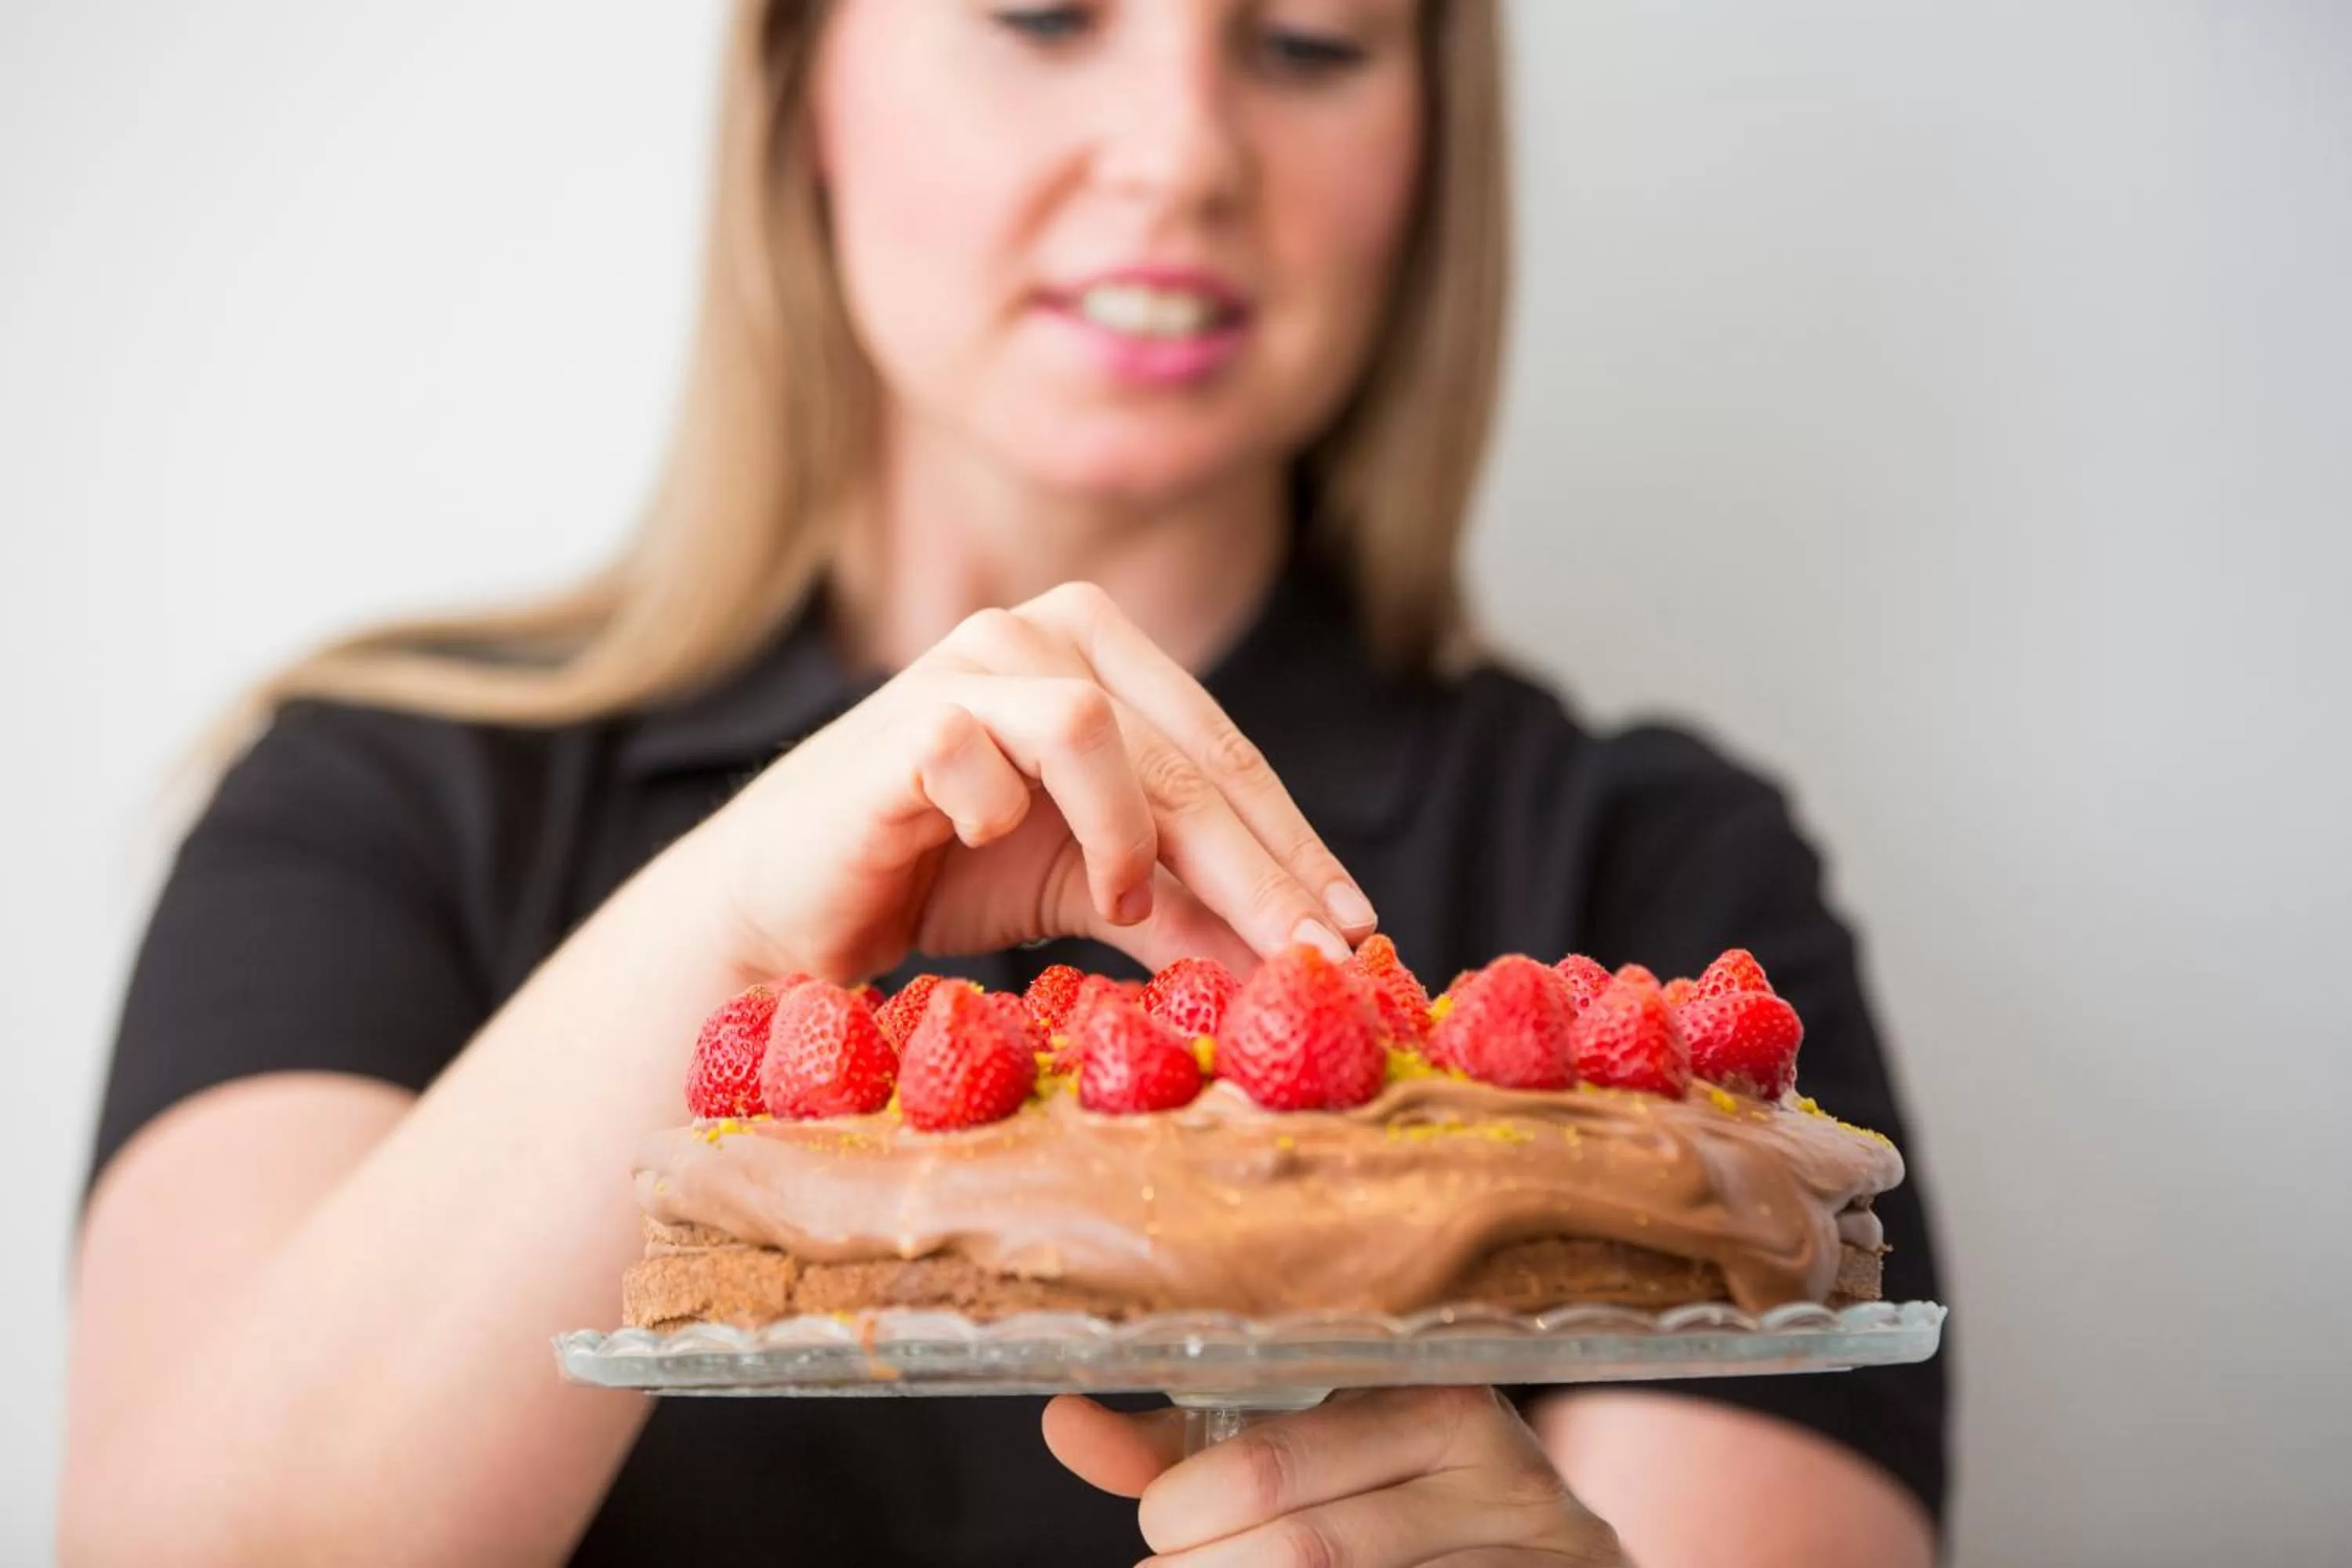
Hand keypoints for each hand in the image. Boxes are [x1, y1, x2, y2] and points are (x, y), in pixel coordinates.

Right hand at [694, 581, 1375, 983]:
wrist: (789, 903)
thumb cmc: (942, 874)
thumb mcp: (1094, 891)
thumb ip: (1191, 911)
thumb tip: (1303, 968)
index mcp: (1103, 653)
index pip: (1227, 754)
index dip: (1293, 846)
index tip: (1351, 932)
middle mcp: (1044, 632)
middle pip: (1186, 756)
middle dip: (1256, 867)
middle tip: (1306, 956)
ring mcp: (972, 660)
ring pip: (1099, 729)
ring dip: (1128, 832)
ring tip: (1121, 901)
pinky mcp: (907, 713)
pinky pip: (989, 751)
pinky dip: (1005, 810)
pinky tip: (989, 844)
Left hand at [1043, 1386, 1628, 1566]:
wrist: (1553, 1559)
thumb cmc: (1410, 1504)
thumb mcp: (1314, 1457)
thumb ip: (1193, 1451)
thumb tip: (1067, 1422)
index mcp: (1438, 1403)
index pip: (1279, 1457)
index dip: (1190, 1507)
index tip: (1157, 1530)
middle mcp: (1505, 1475)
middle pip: (1311, 1550)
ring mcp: (1539, 1557)